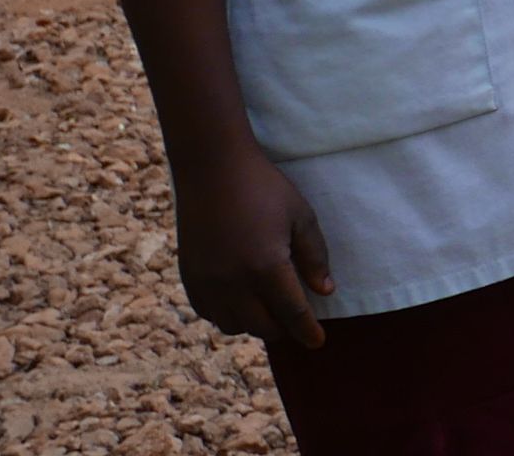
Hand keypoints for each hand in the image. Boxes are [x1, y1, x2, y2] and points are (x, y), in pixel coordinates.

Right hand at [170, 142, 333, 347]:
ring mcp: (206, 283)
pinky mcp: (188, 278)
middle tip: (298, 325)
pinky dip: (228, 315)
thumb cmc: (264, 188)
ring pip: (233, 325)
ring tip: (270, 310)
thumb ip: (314, 257)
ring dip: (254, 324)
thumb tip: (325, 292)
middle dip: (284, 330)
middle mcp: (233, 283)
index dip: (307, 331)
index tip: (319, 342)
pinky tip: (241, 302)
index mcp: (265, 267)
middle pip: (262, 326)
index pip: (292, 314)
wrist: (212, 170)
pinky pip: (209, 313)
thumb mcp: (301, 216)